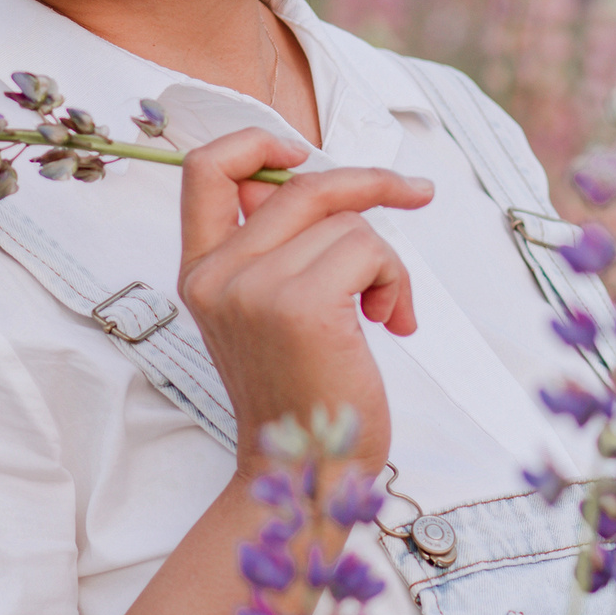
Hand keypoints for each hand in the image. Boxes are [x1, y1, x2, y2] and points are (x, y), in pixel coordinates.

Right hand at [176, 127, 432, 483]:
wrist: (306, 472)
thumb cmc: (302, 393)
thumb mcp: (265, 314)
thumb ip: (273, 247)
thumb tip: (307, 177)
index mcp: (199, 273)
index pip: (204, 170)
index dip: (256, 142)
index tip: (306, 153)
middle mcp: (216, 276)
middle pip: (300, 185)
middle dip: (370, 183)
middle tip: (416, 191)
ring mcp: (253, 289)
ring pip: (346, 222)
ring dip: (386, 262)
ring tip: (385, 311)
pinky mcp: (301, 305)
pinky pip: (370, 249)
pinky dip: (397, 281)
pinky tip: (391, 322)